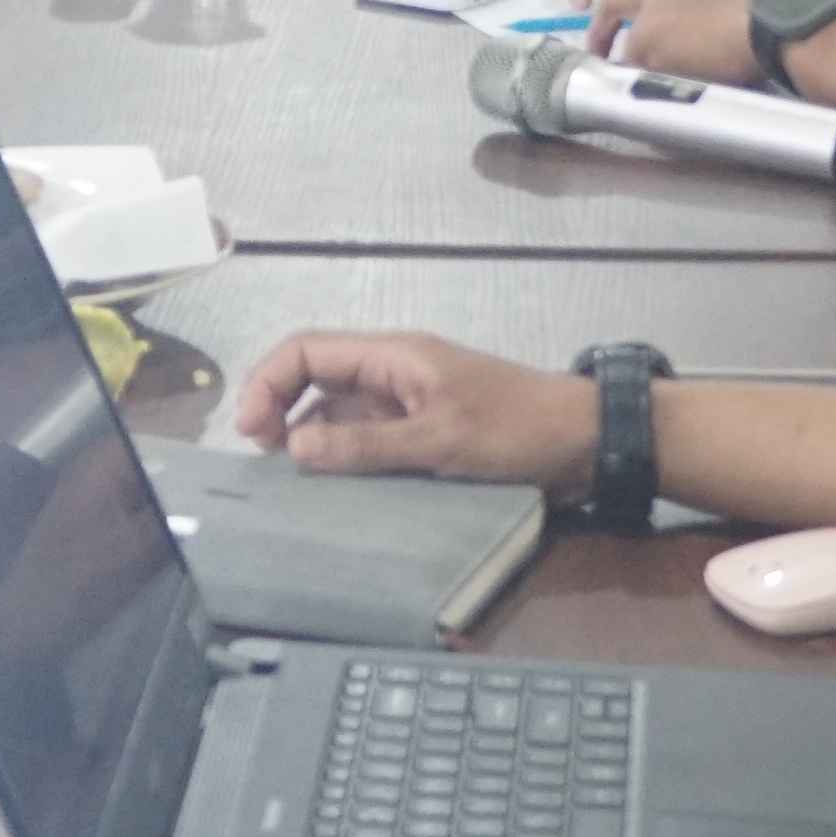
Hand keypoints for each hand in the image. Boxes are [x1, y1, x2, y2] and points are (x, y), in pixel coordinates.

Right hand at [230, 329, 590, 485]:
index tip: (250, 432)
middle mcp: (391, 373)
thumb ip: (366, 444)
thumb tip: (295, 446)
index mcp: (392, 355)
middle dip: (279, 408)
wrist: (585, 441)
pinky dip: (342, 455)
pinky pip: (366, 437)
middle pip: (314, 377)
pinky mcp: (423, 431)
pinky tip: (334, 486)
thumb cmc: (515, 430)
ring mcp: (406, 402)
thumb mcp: (440, 440)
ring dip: (308, 435)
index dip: (267, 383)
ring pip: (337, 410)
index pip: (306, 350)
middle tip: (264, 458)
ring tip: (291, 478)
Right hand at [583, 0, 767, 82]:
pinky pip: (719, 9)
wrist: (780, 27)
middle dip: (635, 25)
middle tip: (635, 52)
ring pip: (684, 1)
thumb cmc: (712, 42)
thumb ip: (635, 55)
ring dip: (675, 24)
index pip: (611, 0)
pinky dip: (710, 25)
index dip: (599, 29)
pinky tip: (721, 44)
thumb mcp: (658, 55)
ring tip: (682, 54)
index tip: (598, 54)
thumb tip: (624, 62)